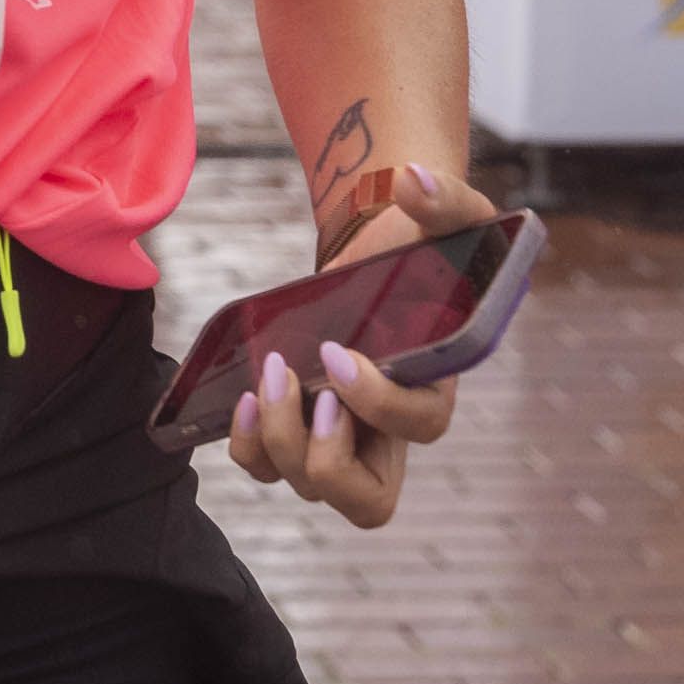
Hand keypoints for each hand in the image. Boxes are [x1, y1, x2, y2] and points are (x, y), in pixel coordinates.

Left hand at [227, 163, 491, 529]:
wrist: (379, 248)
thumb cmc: (420, 242)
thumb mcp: (447, 213)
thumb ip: (443, 198)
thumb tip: (412, 183)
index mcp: (435, 387)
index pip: (420, 428)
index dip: (378, 403)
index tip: (337, 353)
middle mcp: (390, 431)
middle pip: (367, 500)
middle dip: (324, 455)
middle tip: (303, 384)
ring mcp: (343, 437)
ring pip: (311, 487)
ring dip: (277, 444)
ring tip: (262, 382)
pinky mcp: (300, 423)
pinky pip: (270, 467)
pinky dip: (247, 446)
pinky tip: (237, 399)